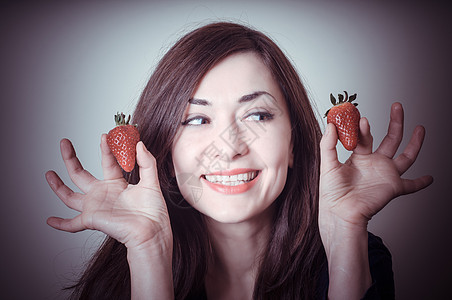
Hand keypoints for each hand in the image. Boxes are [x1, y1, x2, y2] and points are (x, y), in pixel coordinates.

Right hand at [46, 135, 171, 250]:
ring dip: (57, 186)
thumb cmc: (153, 211)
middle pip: (80, 174)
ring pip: (70, 196)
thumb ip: (147, 163)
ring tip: (48, 173)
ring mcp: (95, 207)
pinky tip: (49, 220)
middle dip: (70, 158)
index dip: (106, 148)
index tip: (105, 135)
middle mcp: (103, 194)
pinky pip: (72, 224)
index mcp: (117, 184)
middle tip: (64, 142)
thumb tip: (139, 144)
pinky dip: (60, 224)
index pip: (107, 162)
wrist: (152, 231)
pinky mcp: (92, 219)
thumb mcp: (152, 182)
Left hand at [319, 102, 432, 230]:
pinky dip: (421, 182)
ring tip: (420, 128)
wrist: (340, 212)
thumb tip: (330, 124)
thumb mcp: (327, 165)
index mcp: (358, 158)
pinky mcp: (393, 187)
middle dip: (395, 122)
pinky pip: (411, 185)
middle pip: (389, 139)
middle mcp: (374, 164)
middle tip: (397, 106)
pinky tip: (430, 178)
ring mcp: (385, 175)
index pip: (364, 137)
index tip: (361, 118)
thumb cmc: (331, 192)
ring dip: (414, 143)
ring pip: (405, 156)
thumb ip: (328, 144)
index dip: (363, 128)